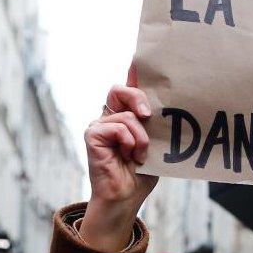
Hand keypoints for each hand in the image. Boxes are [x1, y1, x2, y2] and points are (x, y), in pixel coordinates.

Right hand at [80, 65, 157, 251]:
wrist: (126, 196)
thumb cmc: (142, 172)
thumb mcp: (155, 142)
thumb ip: (154, 123)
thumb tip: (160, 105)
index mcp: (125, 116)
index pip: (129, 87)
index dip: (134, 71)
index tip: (140, 56)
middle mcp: (110, 116)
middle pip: (120, 90)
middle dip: (138, 97)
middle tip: (149, 114)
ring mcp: (99, 125)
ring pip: (126, 115)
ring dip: (140, 137)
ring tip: (139, 154)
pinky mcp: (92, 134)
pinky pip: (117, 126)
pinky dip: (129, 141)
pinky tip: (128, 155)